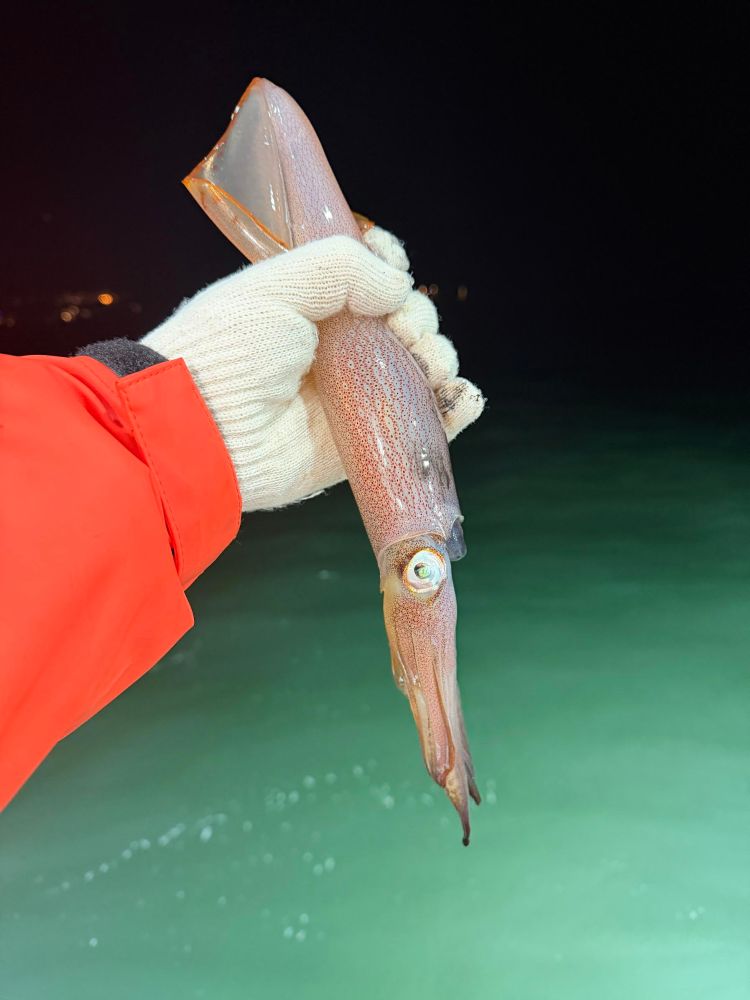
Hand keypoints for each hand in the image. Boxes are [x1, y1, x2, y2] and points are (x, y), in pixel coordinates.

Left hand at [141, 229, 484, 510]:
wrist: (202, 431)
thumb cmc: (228, 350)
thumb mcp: (276, 284)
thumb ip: (342, 267)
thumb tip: (398, 287)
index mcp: (309, 307)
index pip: (368, 279)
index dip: (391, 269)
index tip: (393, 268)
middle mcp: (334, 350)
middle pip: (405, 323)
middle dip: (419, 318)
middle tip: (402, 329)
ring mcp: (352, 398)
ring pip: (420, 370)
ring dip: (439, 359)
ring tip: (427, 364)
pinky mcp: (364, 444)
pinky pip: (421, 425)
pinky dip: (453, 409)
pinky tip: (460, 397)